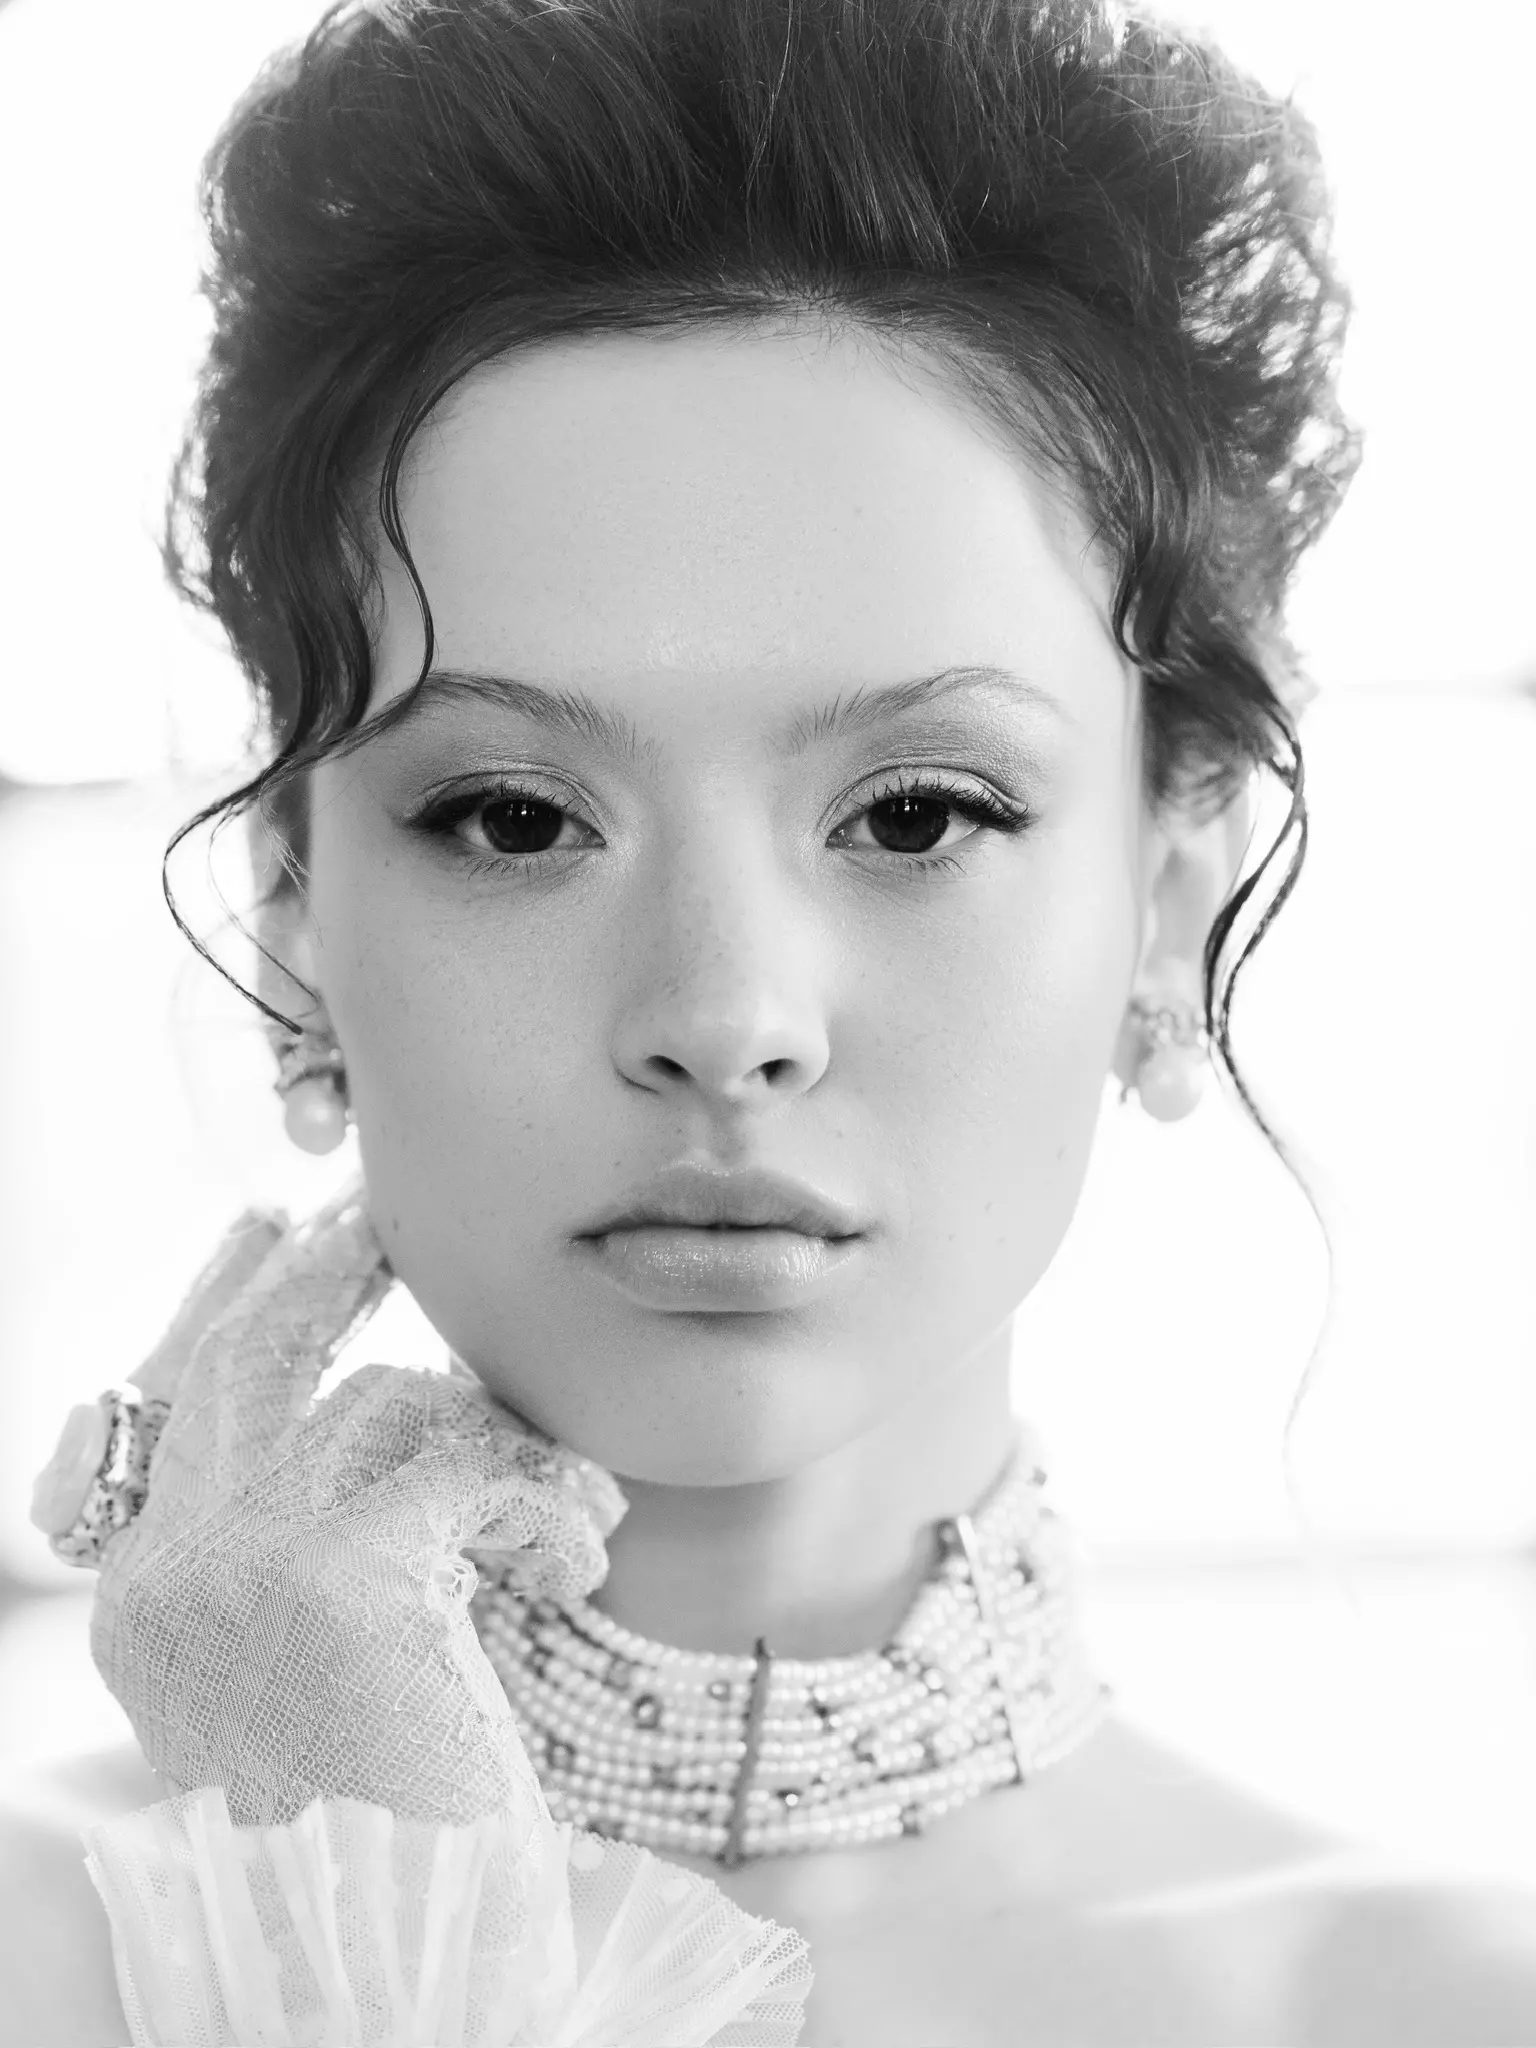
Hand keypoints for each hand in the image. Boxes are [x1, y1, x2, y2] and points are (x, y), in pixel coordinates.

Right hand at [89, 1179, 626, 1829]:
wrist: (396, 1933)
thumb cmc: (377, 1804)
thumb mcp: (299, 1661)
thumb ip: (295, 1529)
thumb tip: (366, 1398)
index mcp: (147, 1591)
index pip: (170, 1396)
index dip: (218, 1297)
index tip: (264, 1224)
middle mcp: (173, 1571)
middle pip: (254, 1357)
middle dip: (324, 1271)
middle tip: (378, 1219)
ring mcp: (251, 1565)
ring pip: (394, 1407)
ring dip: (499, 1446)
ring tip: (569, 1513)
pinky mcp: (353, 1575)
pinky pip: (476, 1465)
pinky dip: (546, 1495)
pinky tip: (577, 1551)